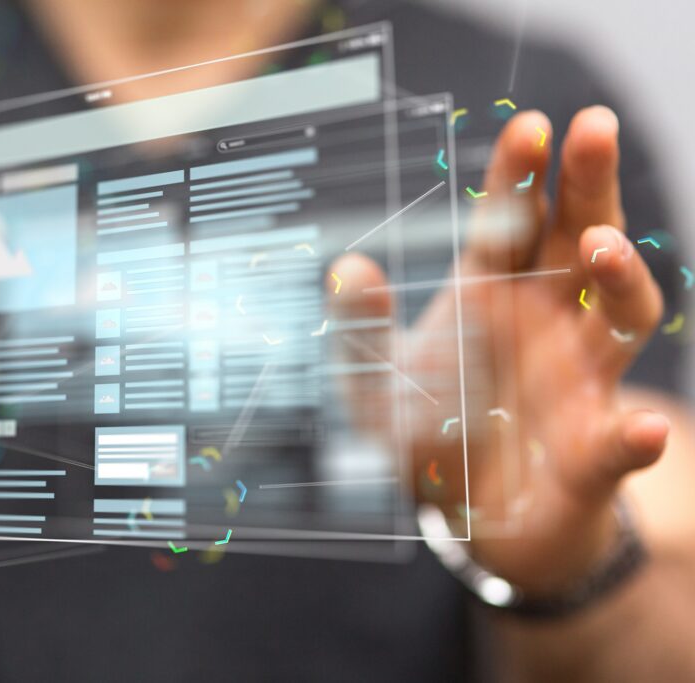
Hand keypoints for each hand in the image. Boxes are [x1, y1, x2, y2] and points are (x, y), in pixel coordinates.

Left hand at [333, 106, 668, 593]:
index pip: (510, 221)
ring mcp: (580, 381)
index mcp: (491, 292)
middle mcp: (546, 321)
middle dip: (587, 184)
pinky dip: (636, 437)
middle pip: (578, 239)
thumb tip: (345, 268)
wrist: (467, 513)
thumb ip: (361, 328)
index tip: (531, 126)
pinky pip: (621, 442)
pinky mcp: (594, 453)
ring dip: (619, 280)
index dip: (520, 175)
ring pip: (618, 318)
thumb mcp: (374, 378)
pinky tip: (642, 429)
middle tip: (593, 128)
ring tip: (600, 247)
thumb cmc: (425, 428)